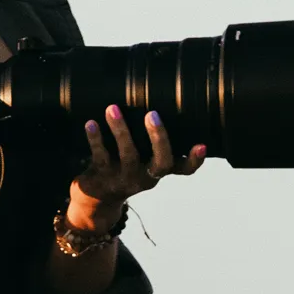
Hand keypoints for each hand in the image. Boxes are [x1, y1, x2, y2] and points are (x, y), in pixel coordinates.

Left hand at [68, 106, 203, 230]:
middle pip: (161, 162)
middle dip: (158, 138)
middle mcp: (146, 176)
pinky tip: (91, 123)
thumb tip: (158, 96)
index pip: (184, 169)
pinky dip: (96, 138)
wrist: (96, 197)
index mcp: (159, 170)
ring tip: (113, 109)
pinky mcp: (103, 176)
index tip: (202, 145)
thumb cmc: (125, 165)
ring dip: (121, 130)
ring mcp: (125, 178)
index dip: (195, 160)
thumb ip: (152, 139)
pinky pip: (100, 156)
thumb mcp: (143, 157)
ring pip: (128, 155)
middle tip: (152, 114)